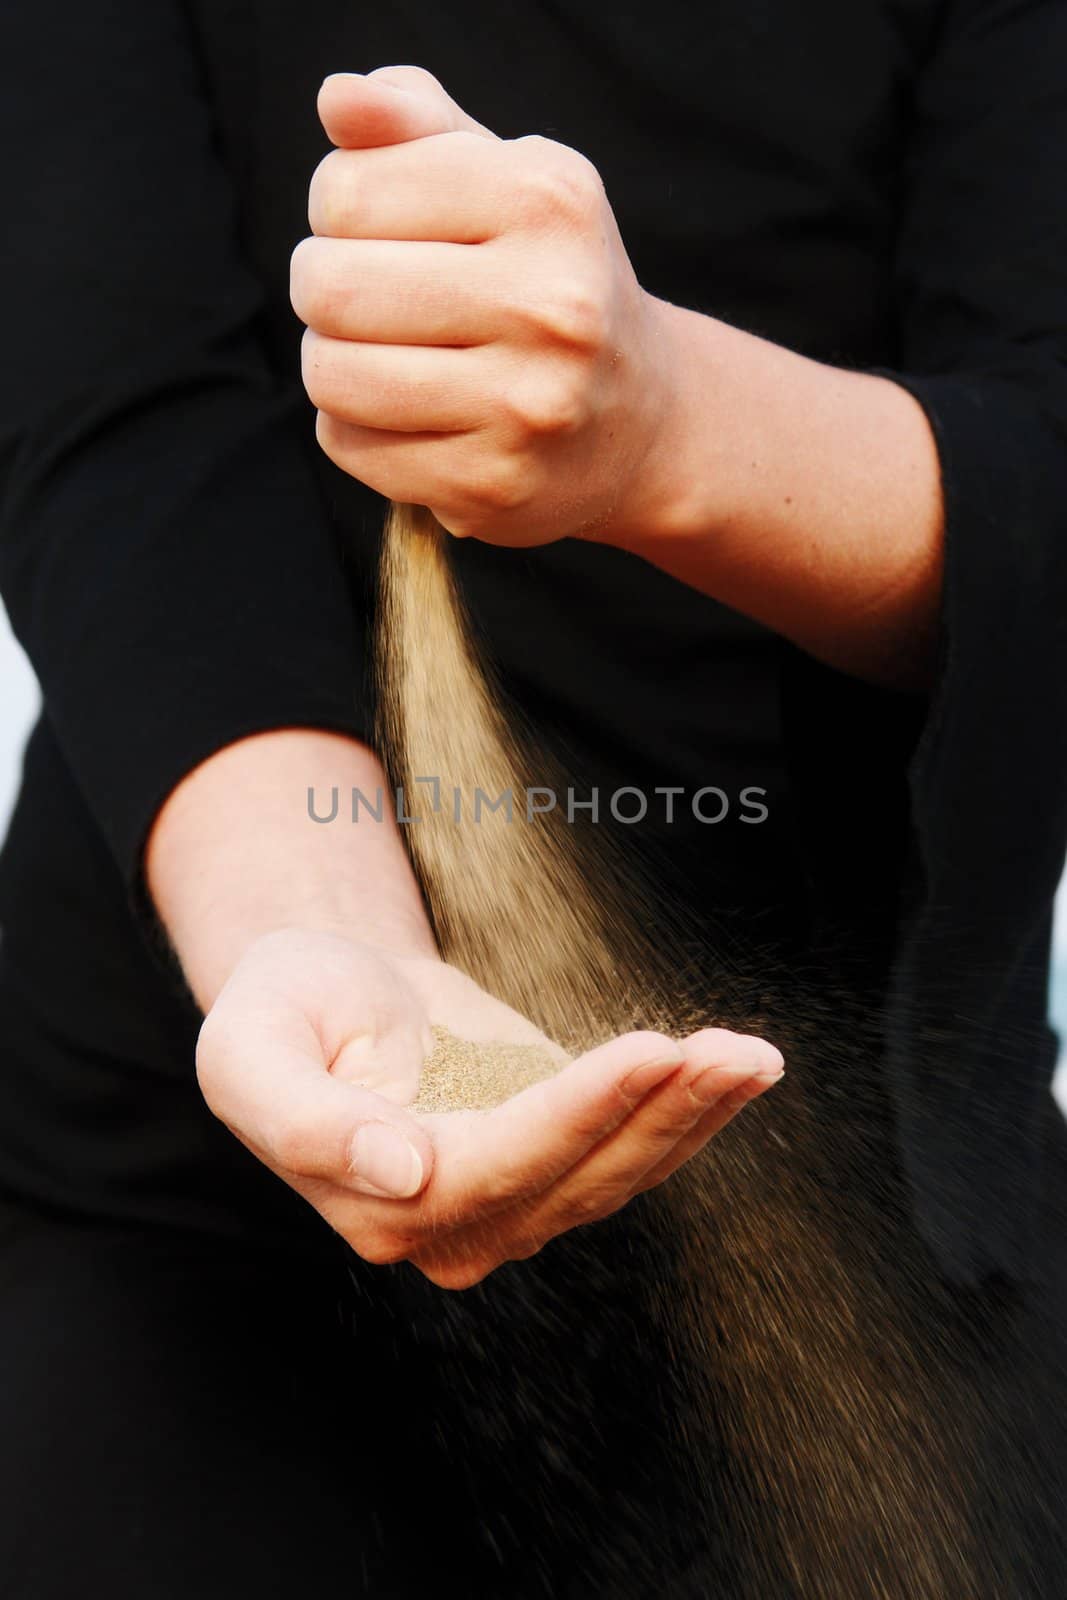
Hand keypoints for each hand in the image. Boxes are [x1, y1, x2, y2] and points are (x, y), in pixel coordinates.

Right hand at [196, 927, 783, 1288]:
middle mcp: (457, 1224)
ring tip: (753, 1058)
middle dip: (660, 1115)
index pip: (498, 1166)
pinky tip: (739, 1069)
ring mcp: (513, 1199)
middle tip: (732, 1052)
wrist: (324, 991)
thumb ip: (303, 1120)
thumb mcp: (249, 1050)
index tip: (649, 1054)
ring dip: (693, 1118)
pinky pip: (630, 1148)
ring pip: (620, 1172)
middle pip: (578, 1177)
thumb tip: (401, 1171)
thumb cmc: (282, 1009)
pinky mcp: (554, 1158)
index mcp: (381, 1206)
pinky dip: (688, 1113)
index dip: (578, 1113)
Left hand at [289, 66, 679, 545]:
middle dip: (323, 290)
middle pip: (328, 287)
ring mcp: (525, 405)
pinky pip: (352, 445)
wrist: (639, 421)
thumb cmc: (546, 282)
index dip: (339, 210)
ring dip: (332, 364)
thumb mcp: (504, 180)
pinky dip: (356, 429)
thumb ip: (416, 125)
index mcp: (547, 199)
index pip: (345, 192)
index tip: (380, 231)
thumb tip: (337, 99)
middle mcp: (550, 303)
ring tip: (378, 357)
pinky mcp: (493, 483)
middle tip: (365, 300)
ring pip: (332, 374)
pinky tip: (406, 416)